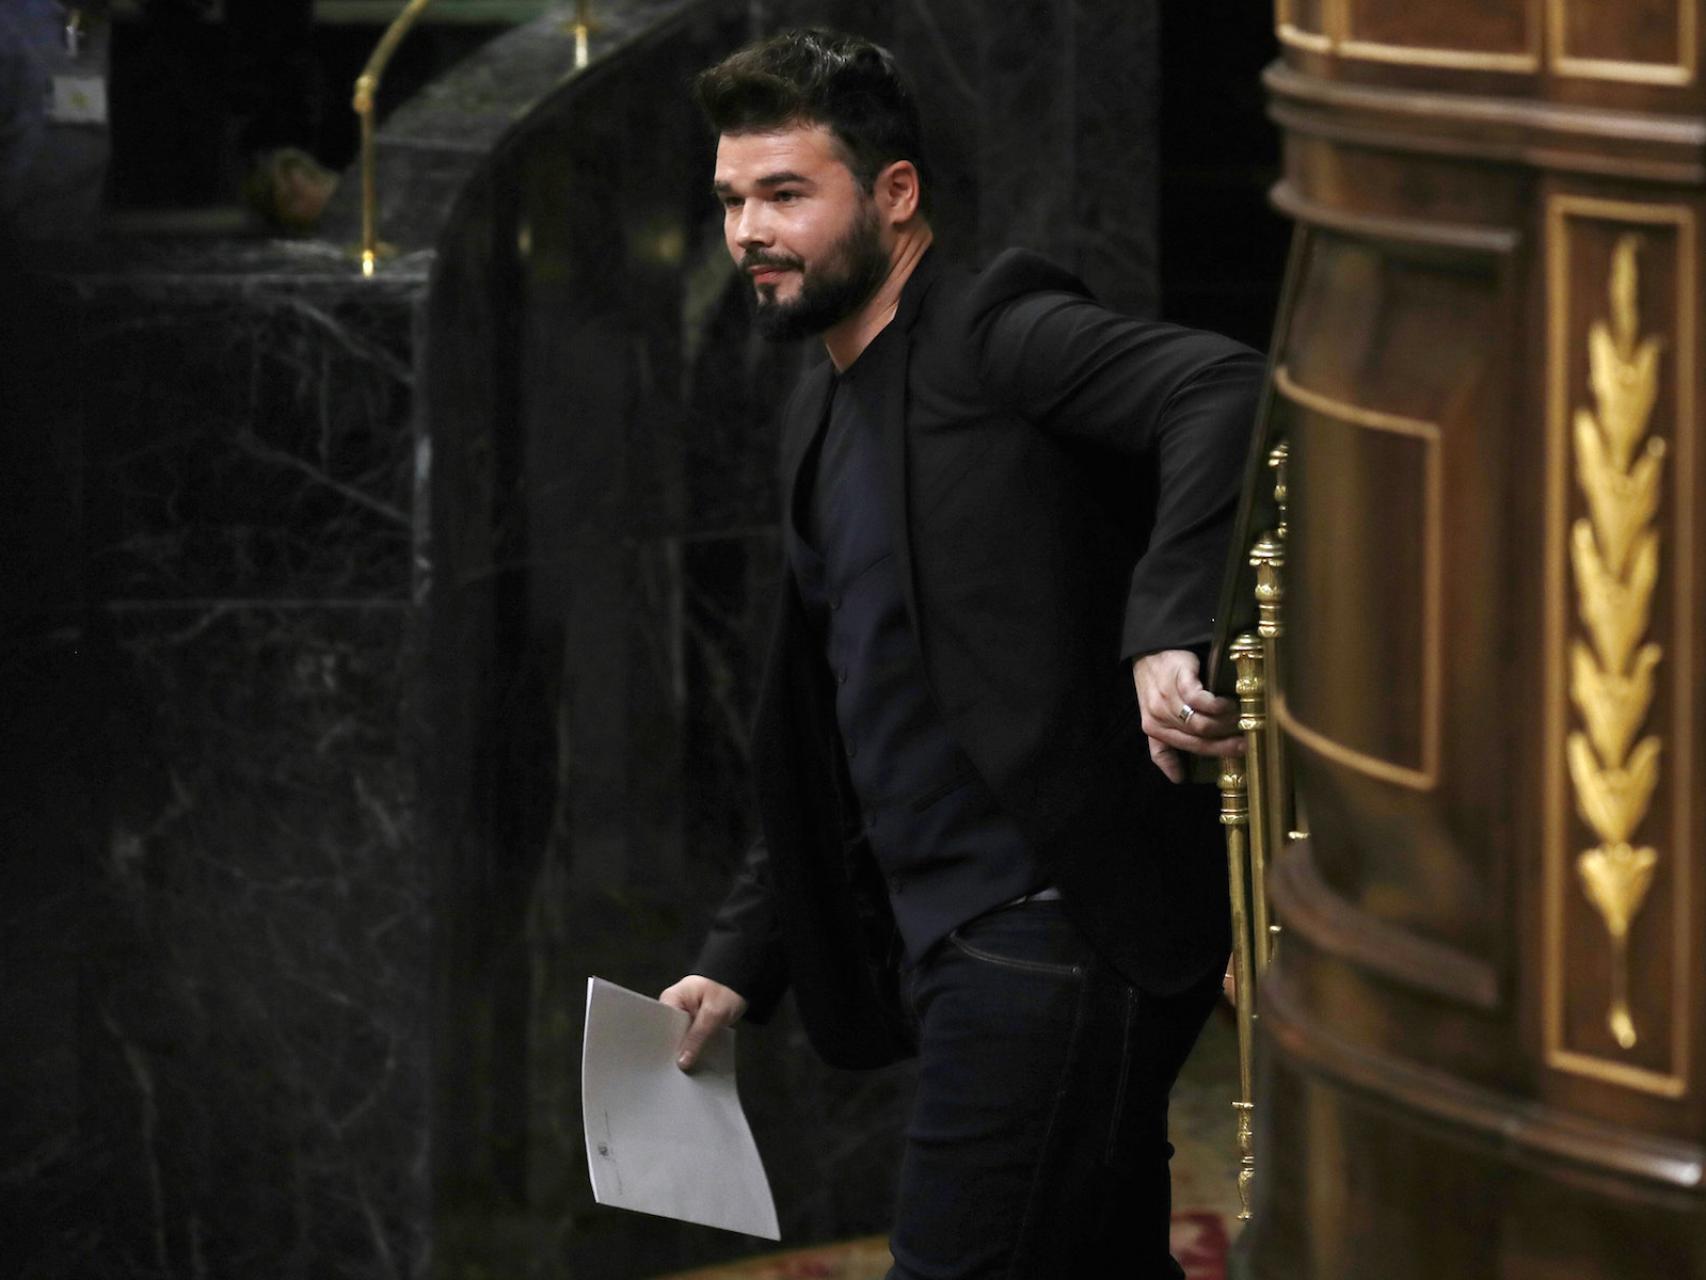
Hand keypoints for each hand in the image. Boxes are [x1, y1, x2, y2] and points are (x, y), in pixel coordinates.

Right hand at [658, 975, 748, 1070]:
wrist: (743, 979)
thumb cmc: (727, 989)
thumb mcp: (713, 1014)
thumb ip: (696, 1037)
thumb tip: (682, 1062)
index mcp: (671, 998)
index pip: (661, 1025)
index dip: (665, 1044)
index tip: (669, 1062)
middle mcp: (674, 1005)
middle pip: (670, 1033)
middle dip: (677, 1049)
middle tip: (682, 1067)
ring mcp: (684, 1013)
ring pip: (681, 1036)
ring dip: (687, 1048)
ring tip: (690, 1066)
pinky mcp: (694, 1019)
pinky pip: (690, 1035)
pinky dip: (695, 1044)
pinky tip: (698, 1057)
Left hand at [1131, 648, 1243, 782]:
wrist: (1149, 650)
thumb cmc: (1156, 684)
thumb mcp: (1154, 717)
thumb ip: (1163, 748)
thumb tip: (1178, 778)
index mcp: (1154, 729)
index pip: (1190, 749)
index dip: (1217, 753)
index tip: (1240, 754)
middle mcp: (1159, 717)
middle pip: (1199, 738)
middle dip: (1226, 743)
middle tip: (1247, 740)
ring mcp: (1167, 699)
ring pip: (1201, 723)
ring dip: (1225, 723)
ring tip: (1241, 718)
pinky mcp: (1178, 680)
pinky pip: (1200, 701)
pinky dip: (1217, 706)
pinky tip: (1228, 703)